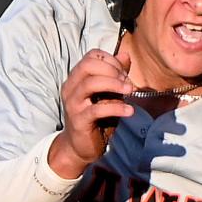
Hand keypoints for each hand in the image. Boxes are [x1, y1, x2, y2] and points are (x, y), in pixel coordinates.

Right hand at [48, 48, 133, 176]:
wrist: (80, 147)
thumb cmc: (96, 118)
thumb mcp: (108, 93)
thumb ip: (115, 75)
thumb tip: (125, 55)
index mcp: (76, 78)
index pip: (92, 56)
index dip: (111, 61)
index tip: (125, 74)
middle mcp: (71, 87)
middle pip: (89, 65)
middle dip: (112, 70)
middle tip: (128, 83)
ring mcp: (73, 104)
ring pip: (91, 83)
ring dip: (114, 84)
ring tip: (130, 91)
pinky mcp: (79, 120)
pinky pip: (97, 109)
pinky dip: (116, 107)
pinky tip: (129, 110)